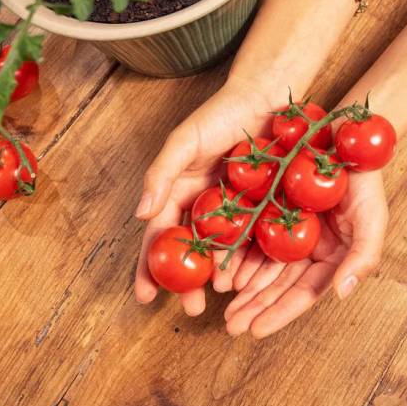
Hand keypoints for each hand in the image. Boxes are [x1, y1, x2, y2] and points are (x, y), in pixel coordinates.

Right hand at [133, 79, 274, 313]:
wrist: (266, 97)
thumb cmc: (220, 114)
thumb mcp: (183, 140)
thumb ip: (161, 174)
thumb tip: (140, 214)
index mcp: (180, 193)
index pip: (160, 236)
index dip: (150, 267)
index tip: (145, 296)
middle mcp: (204, 207)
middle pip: (190, 253)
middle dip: (185, 283)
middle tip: (188, 308)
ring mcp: (234, 210)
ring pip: (222, 252)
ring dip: (217, 277)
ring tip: (219, 299)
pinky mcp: (263, 208)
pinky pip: (254, 239)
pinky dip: (249, 260)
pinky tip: (248, 278)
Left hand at [222, 170, 386, 337]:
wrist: (349, 140)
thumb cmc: (366, 182)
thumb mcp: (372, 219)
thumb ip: (362, 258)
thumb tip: (341, 294)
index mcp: (331, 259)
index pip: (303, 294)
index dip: (279, 313)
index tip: (255, 331)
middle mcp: (308, 250)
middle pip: (278, 286)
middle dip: (255, 307)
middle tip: (230, 326)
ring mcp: (288, 231)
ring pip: (261, 265)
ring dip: (243, 286)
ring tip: (222, 304)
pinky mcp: (271, 210)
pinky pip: (251, 236)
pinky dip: (238, 253)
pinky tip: (222, 267)